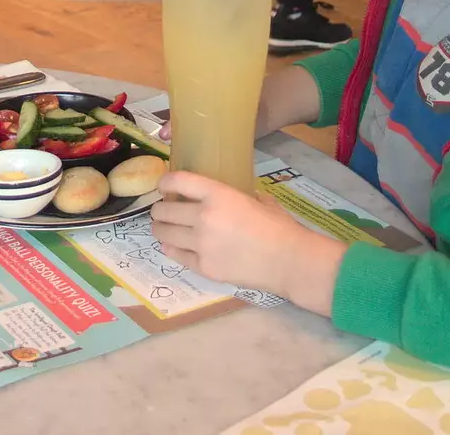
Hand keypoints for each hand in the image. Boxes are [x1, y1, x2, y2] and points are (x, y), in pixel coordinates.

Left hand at [150, 172, 346, 312]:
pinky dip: (171, 249)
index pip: (178, 181)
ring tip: (163, 228)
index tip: (164, 185)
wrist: (289, 261)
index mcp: (218, 195)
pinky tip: (172, 246)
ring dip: (160, 229)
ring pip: (164, 233)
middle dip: (159, 209)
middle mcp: (203, 217)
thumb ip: (236, 195)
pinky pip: (176, 255)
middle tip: (162, 210)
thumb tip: (226, 196)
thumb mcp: (258, 199)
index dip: (165, 182)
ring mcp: (201, 245)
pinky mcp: (204, 267)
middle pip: (164, 210)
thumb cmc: (279, 227)